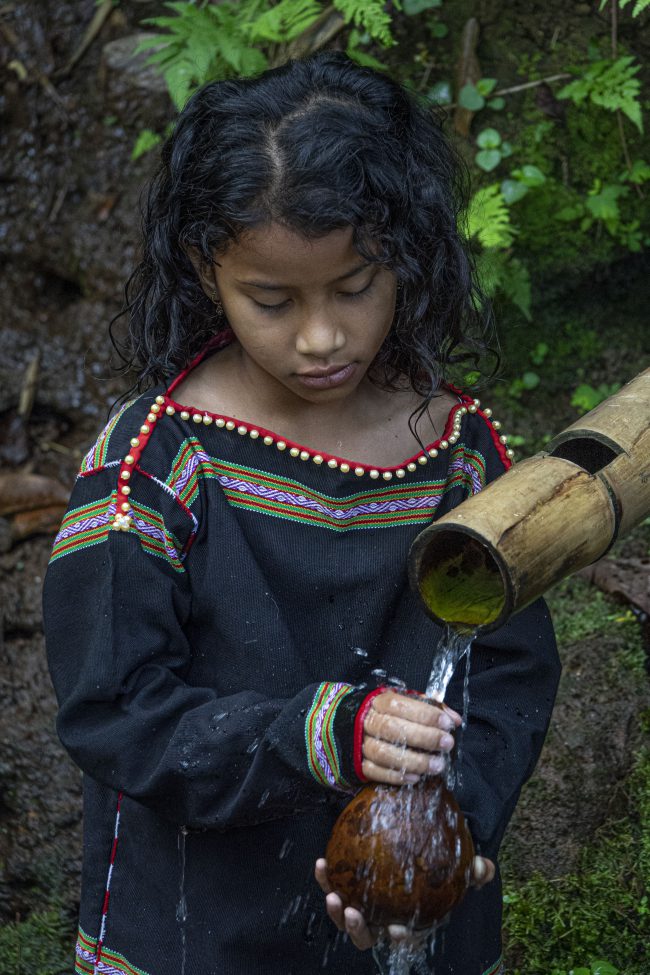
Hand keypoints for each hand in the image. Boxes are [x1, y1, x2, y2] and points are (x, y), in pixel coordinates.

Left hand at [315, 855, 495, 949]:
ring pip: (345, 921)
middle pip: (367, 937)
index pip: (404, 937)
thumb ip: (473, 871)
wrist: (417, 853)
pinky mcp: (347, 889)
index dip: (400, 939)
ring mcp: (363, 908)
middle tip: (352, 914)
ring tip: (333, 895)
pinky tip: (322, 863)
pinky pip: (333, 888)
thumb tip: (485, 867)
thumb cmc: (439, 869)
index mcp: (409, 923)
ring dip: (335, 913)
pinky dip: (325, 880)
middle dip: (358, 931)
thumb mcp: (459, 870)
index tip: (397, 930)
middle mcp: (383, 921)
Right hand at [361, 690, 461, 785]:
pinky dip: (396, 777)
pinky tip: (416, 778)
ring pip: (383, 753)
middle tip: (447, 743)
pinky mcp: (358, 764)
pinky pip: (375, 772)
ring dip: (414, 761)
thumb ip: (430, 708)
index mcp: (379, 703)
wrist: (351, 726)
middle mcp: (367, 722)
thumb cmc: (388, 714)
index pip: (399, 705)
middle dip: (423, 737)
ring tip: (437, 765)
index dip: (424, 714)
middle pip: (392, 729)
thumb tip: (454, 719)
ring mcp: (361, 744)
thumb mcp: (406, 704)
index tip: (446, 723)